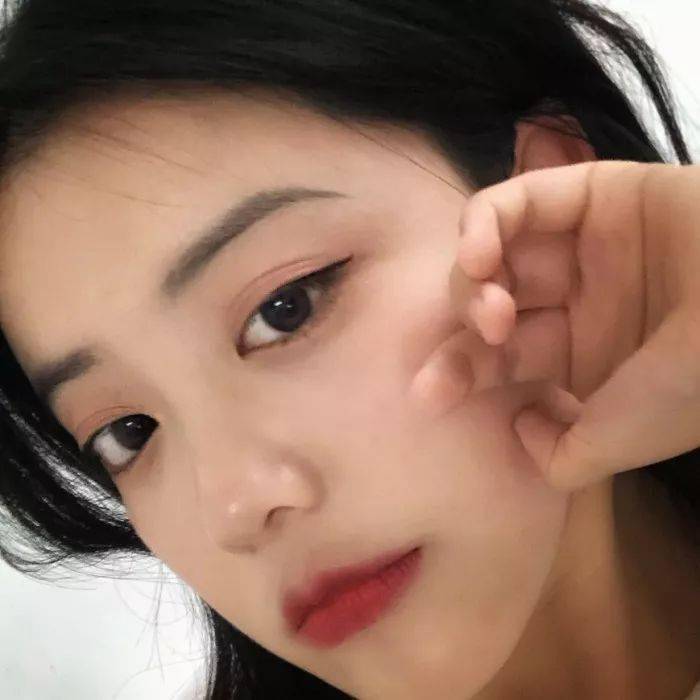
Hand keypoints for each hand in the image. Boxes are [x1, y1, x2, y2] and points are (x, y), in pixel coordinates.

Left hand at [428, 161, 699, 490]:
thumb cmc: (699, 378)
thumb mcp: (623, 438)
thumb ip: (562, 454)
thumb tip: (519, 429)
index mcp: (583, 357)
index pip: (500, 363)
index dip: (458, 375)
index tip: (426, 396)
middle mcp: (578, 301)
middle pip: (488, 308)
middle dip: (464, 330)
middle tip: (479, 341)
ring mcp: (582, 246)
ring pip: (494, 254)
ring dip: (473, 280)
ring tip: (490, 303)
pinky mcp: (591, 193)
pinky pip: (516, 201)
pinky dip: (483, 223)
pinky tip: (479, 253)